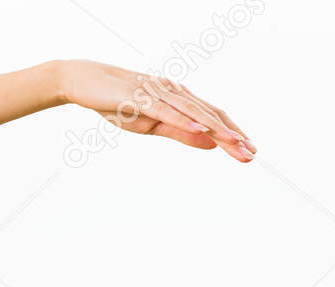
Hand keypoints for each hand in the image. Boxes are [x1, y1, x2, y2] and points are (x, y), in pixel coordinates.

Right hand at [54, 59, 255, 161]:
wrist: (84, 82)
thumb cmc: (117, 102)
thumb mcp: (151, 125)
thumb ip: (181, 133)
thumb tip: (211, 145)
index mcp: (179, 100)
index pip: (212, 117)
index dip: (232, 134)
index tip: (249, 152)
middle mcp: (175, 93)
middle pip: (209, 115)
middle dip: (231, 135)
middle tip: (250, 155)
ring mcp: (158, 93)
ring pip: (193, 112)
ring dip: (215, 129)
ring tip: (235, 144)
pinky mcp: (140, 97)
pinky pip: (166, 111)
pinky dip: (184, 119)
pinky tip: (200, 129)